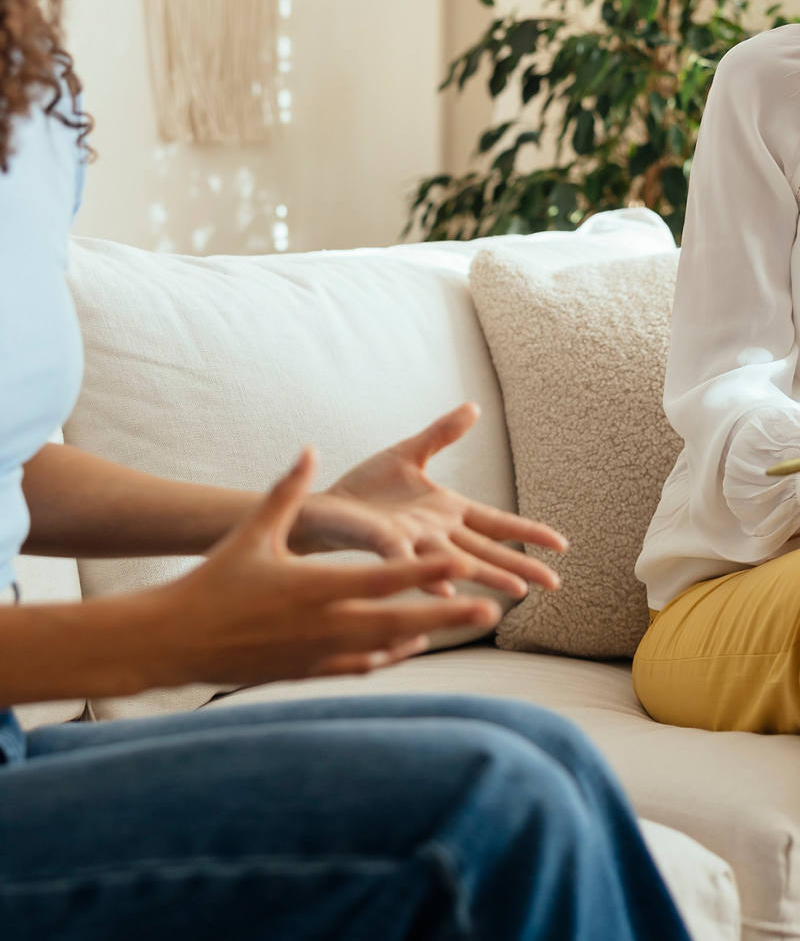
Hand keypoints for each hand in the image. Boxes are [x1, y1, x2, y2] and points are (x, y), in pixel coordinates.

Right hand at [153, 446, 501, 687]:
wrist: (177, 641)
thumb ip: (287, 490)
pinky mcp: (308, 672)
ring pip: (386, 647)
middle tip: (492, 607)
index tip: (464, 564)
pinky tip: (406, 644)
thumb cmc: (215, 582)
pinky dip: (389, 653)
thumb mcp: (253, 532)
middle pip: (400, 620)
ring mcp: (318, 654)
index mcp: (316, 589)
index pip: (384, 579)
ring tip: (460, 624)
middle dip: (448, 614)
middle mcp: (325, 625)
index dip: (428, 572)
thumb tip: (309, 449)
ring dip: (426, 634)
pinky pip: (361, 665)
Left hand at [289, 402, 567, 599]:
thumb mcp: (411, 452)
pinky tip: (446, 585)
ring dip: (485, 574)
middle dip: (520, 567)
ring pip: (455, 560)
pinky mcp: (382, 543)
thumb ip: (443, 434)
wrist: (324, 506)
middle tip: (555, 585)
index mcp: (446, 510)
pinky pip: (406, 559)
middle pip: (485, 549)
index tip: (562, 545)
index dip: (527, 532)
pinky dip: (426, 572)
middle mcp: (435, 531)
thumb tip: (475, 407)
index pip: (496, 522)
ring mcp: (411, 541)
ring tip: (516, 593)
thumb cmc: (366, 488)